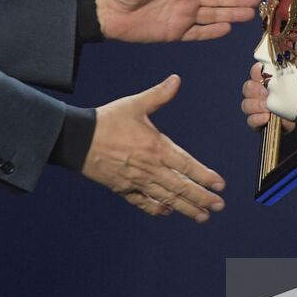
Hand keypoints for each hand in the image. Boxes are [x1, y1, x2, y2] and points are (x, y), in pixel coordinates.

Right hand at [84, 75, 226, 221]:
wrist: (77, 139)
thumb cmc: (106, 120)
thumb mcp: (134, 104)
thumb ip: (158, 95)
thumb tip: (176, 80)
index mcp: (156, 147)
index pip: (187, 165)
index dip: (205, 176)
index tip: (220, 184)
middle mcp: (149, 168)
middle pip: (180, 187)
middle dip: (202, 198)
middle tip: (219, 206)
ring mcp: (136, 181)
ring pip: (166, 198)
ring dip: (186, 208)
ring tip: (202, 216)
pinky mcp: (122, 188)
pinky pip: (143, 202)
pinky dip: (156, 208)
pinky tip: (167, 212)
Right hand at [240, 62, 294, 132]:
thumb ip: (294, 80)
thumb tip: (296, 67)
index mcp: (267, 83)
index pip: (256, 72)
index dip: (256, 70)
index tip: (261, 69)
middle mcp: (259, 95)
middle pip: (248, 88)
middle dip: (254, 89)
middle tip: (265, 92)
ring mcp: (256, 109)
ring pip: (246, 104)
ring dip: (254, 105)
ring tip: (265, 107)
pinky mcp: (257, 123)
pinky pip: (250, 120)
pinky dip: (256, 119)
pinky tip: (265, 117)